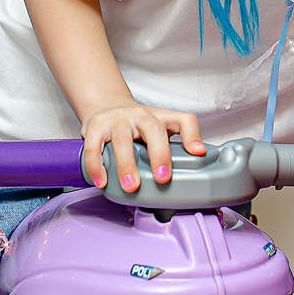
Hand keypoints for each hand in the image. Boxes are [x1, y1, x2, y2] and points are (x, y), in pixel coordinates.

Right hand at [81, 102, 205, 190]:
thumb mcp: (158, 131)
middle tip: (163, 179)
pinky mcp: (96, 126)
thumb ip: (174, 150)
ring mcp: (118, 119)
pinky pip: (95, 147)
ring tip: (131, 187)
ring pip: (122, 139)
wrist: (105, 106)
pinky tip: (102, 181)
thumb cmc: (136, 125)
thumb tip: (190, 176)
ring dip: (127, 165)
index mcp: (161, 118)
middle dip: (159, 155)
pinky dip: (96, 166)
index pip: (183, 120)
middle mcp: (141, 115)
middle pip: (153, 129)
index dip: (192, 136)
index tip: (198, 153)